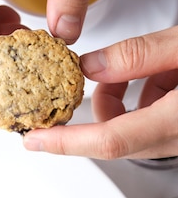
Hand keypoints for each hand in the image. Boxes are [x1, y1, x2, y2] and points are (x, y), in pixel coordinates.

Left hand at [23, 26, 177, 159]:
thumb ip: (139, 54)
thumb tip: (93, 65)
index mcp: (175, 119)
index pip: (109, 140)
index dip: (66, 142)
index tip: (34, 139)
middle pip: (115, 138)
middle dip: (91, 110)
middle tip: (76, 86)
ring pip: (131, 129)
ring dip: (121, 99)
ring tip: (139, 66)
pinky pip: (151, 121)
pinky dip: (145, 97)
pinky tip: (158, 71)